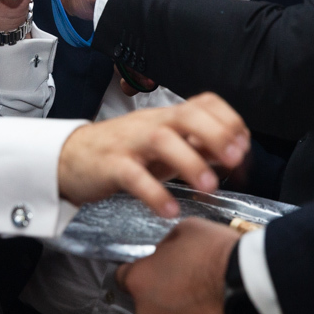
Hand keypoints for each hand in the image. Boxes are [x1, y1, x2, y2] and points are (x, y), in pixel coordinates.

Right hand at [57, 92, 248, 216]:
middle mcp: (151, 124)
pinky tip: (170, 210)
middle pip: (187, 114)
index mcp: (166, 117)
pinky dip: (154, 193)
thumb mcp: (162, 145)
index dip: (229, 121)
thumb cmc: (121, 151)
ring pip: (162, 139)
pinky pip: (133, 176)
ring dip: (191, 162)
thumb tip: (234, 151)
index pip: (203, 103)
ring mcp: (130, 143)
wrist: (70, 157)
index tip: (244, 147)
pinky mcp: (111, 165)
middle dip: (216, 134)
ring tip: (209, 187)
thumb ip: (195, 145)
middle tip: (235, 160)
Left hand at [115, 218, 239, 313]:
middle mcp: (147, 311)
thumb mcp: (184, 230)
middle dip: (158, 286)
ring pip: (163, 313)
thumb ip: (165, 244)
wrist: (247, 284)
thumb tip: (165, 250)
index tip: (150, 265)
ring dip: (174, 303)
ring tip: (197, 288)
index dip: (138, 268)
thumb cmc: (216, 256)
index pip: (122, 276)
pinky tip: (206, 302)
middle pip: (143, 297)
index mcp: (139, 280)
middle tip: (180, 274)